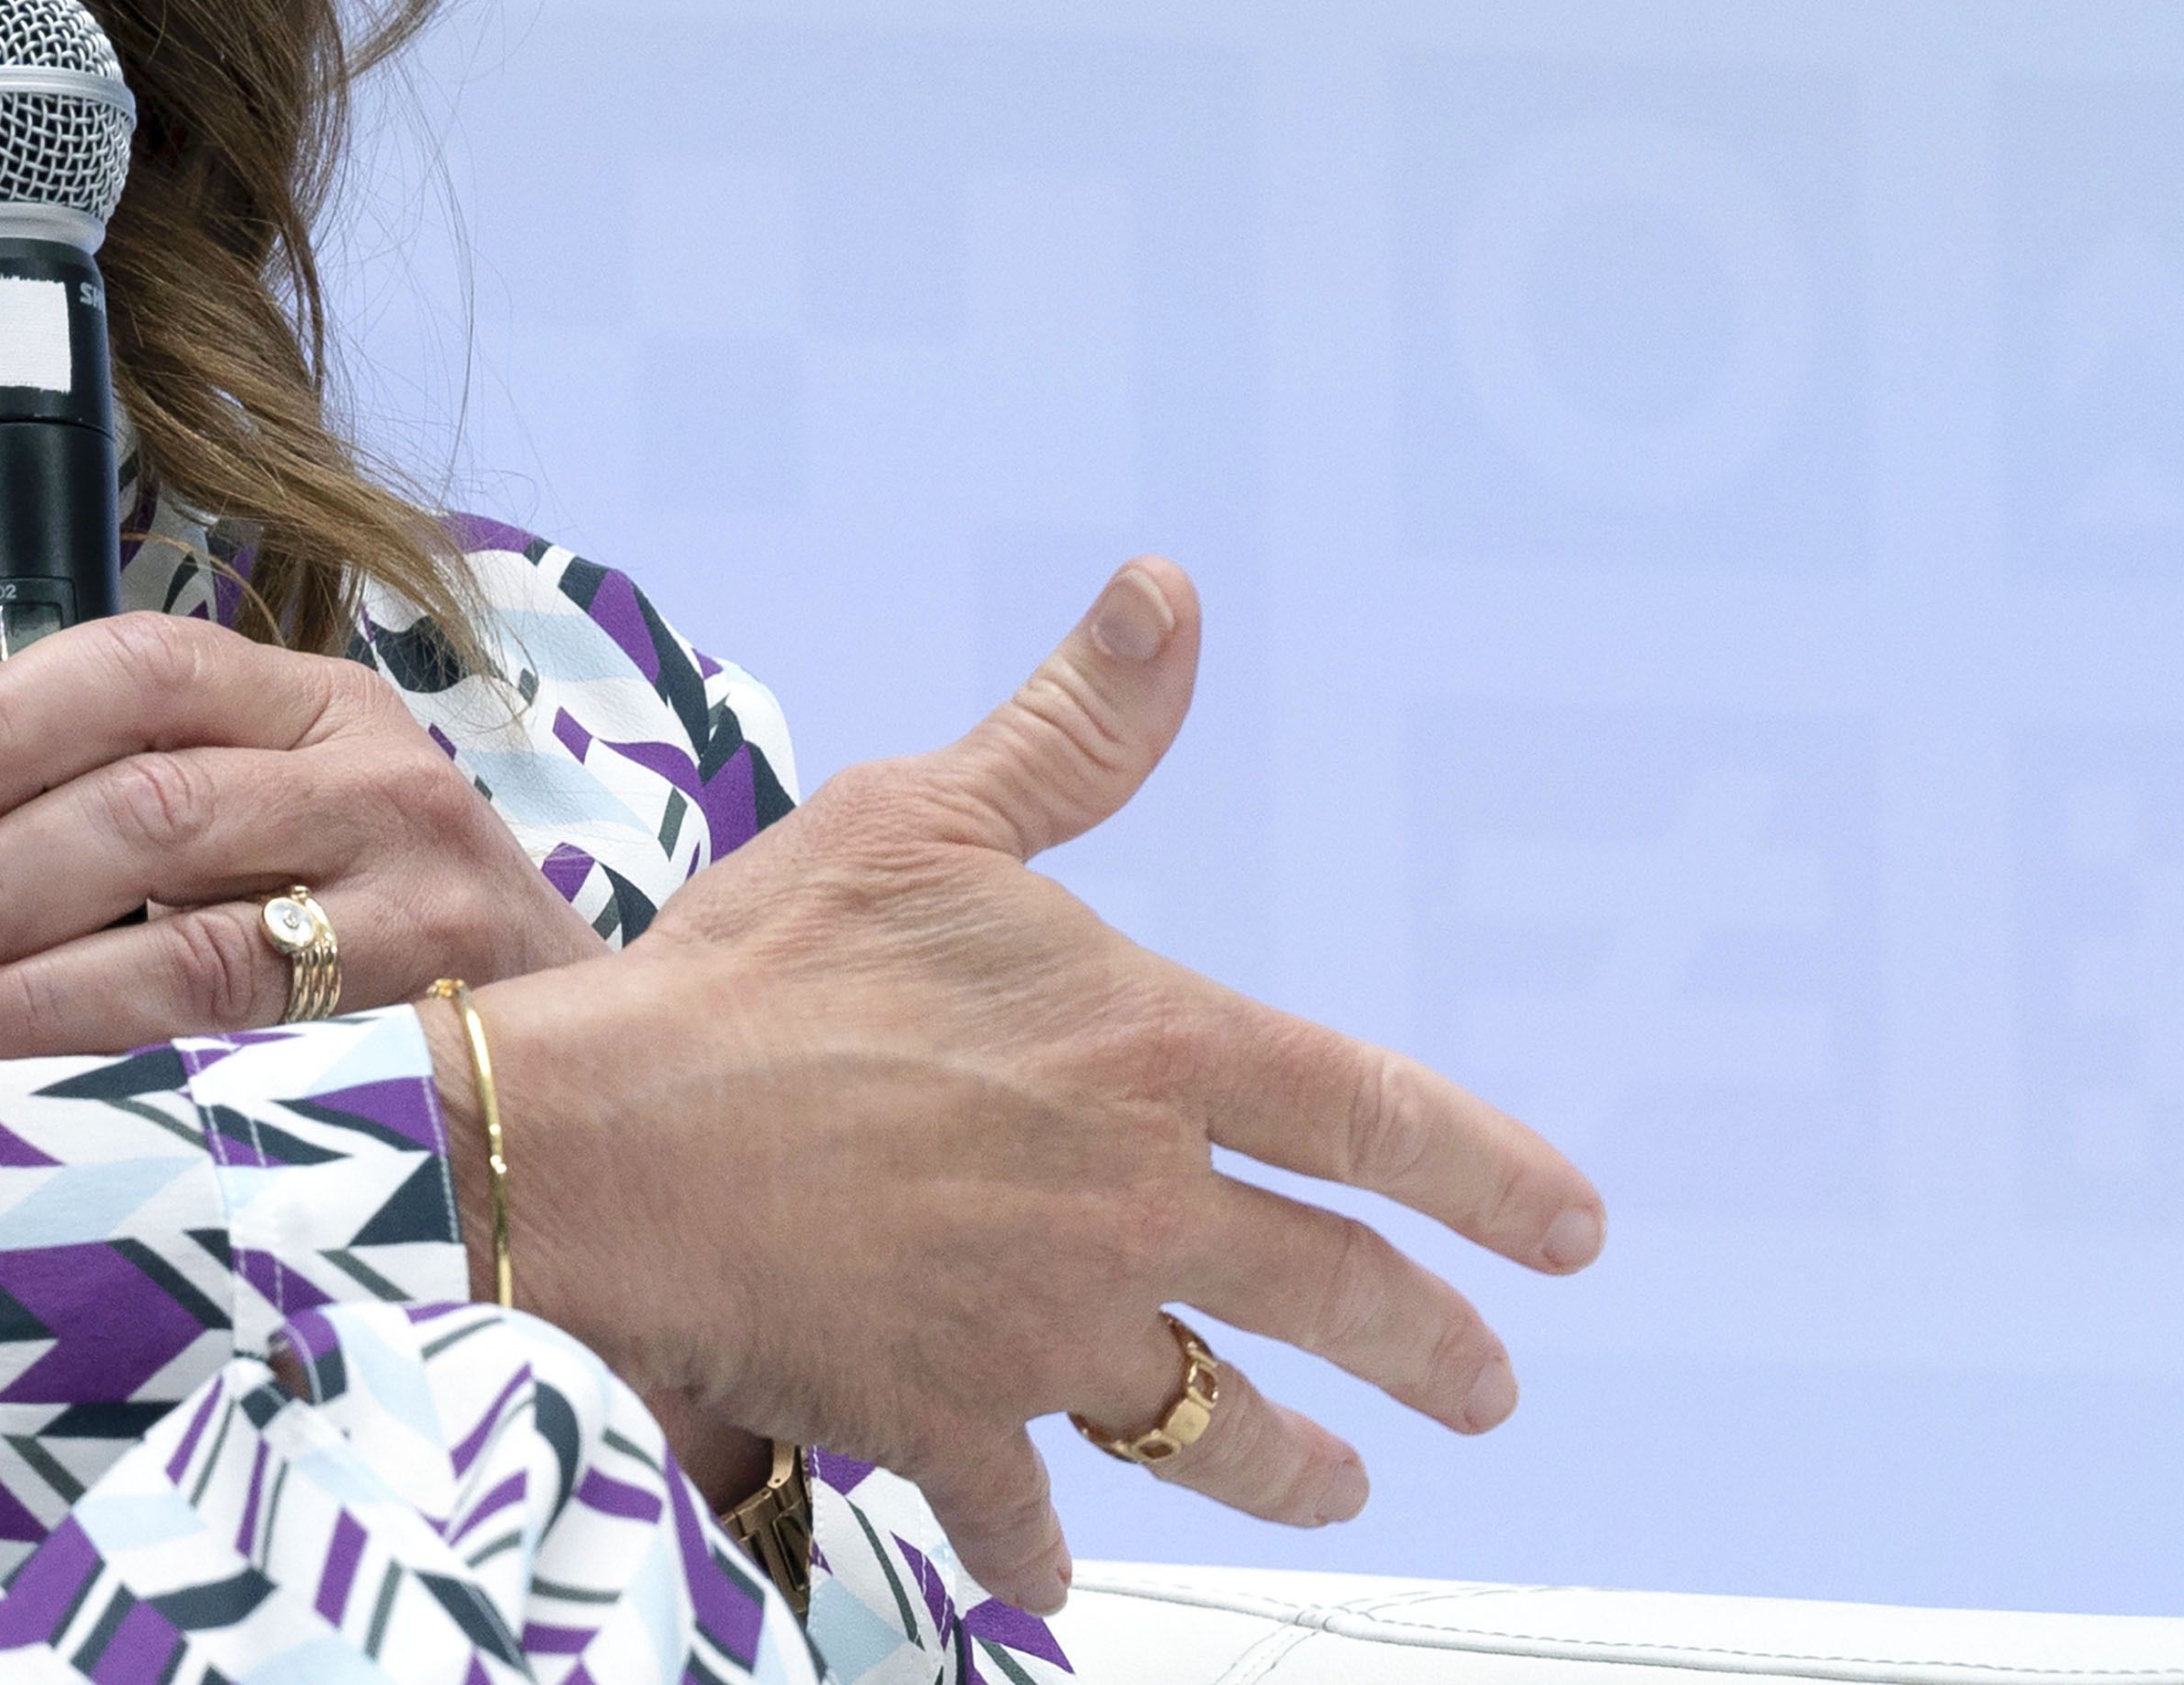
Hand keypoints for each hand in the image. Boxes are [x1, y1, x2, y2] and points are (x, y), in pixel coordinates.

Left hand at [0, 610, 605, 1054]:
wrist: (578, 1029)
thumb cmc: (381, 907)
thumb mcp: (298, 796)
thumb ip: (162, 785)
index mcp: (323, 701)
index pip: (146, 661)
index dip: (4, 719)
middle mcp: (381, 783)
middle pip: (147, 807)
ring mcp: (417, 912)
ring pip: (189, 951)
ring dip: (26, 1000)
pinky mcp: (433, 1038)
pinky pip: (248, 1063)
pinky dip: (123, 1082)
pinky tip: (41, 1106)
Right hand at [483, 559, 1606, 1615]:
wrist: (611, 1132)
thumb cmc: (758, 962)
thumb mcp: (922, 815)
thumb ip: (1070, 733)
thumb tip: (1169, 599)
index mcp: (1148, 1054)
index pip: (1374, 1116)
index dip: (1492, 1175)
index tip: (1571, 1231)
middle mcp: (1133, 1206)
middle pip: (1337, 1297)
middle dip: (1433, 1350)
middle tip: (1485, 1388)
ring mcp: (1047, 1326)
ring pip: (1214, 1424)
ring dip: (1291, 1465)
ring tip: (1338, 1484)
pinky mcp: (946, 1417)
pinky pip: (1017, 1507)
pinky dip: (1034, 1551)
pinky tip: (1048, 1584)